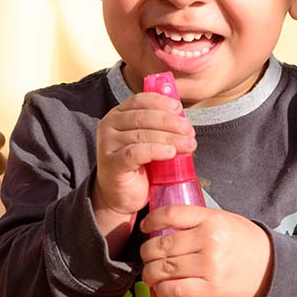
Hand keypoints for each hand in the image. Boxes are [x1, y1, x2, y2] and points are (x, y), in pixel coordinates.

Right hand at [92, 93, 194, 244]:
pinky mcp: (111, 163)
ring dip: (169, 138)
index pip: (140, 100)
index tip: (179, 109)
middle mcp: (109, 126)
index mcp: (118, 114)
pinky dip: (155, 150)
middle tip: (189, 130)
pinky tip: (170, 152)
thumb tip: (184, 120)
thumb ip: (160, 127)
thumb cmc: (138, 166)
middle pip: (142, 117)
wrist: (120, 196)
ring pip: (141, 135)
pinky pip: (135, 153)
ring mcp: (107, 144)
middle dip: (170, 122)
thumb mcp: (149, 141)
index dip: (161, 102)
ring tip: (187, 144)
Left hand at [139, 205, 273, 296]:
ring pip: (164, 269)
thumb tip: (162, 227)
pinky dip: (162, 290)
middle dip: (147, 252)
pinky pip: (176, 290)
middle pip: (162, 245)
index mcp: (211, 219)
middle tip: (146, 256)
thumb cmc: (243, 242)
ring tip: (149, 274)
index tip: (145, 227)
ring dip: (150, 273)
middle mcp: (209, 240)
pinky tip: (161, 288)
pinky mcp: (211, 288)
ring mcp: (210, 266)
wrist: (271, 268)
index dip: (151, 220)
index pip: (170, 214)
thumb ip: (195, 221)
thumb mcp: (223, 220)